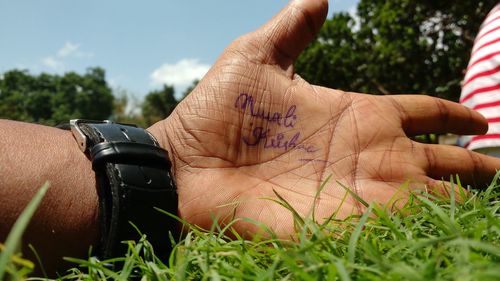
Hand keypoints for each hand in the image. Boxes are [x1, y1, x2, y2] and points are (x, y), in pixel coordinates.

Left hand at [149, 0, 499, 236]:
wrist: (186, 164)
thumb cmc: (215, 111)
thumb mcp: (257, 55)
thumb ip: (294, 28)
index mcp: (353, 113)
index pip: (419, 112)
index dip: (452, 114)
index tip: (482, 118)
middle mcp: (364, 154)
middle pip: (436, 160)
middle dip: (474, 166)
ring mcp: (356, 191)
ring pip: (427, 196)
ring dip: (460, 199)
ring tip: (491, 198)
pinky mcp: (340, 222)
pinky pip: (398, 226)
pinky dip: (428, 227)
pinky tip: (456, 227)